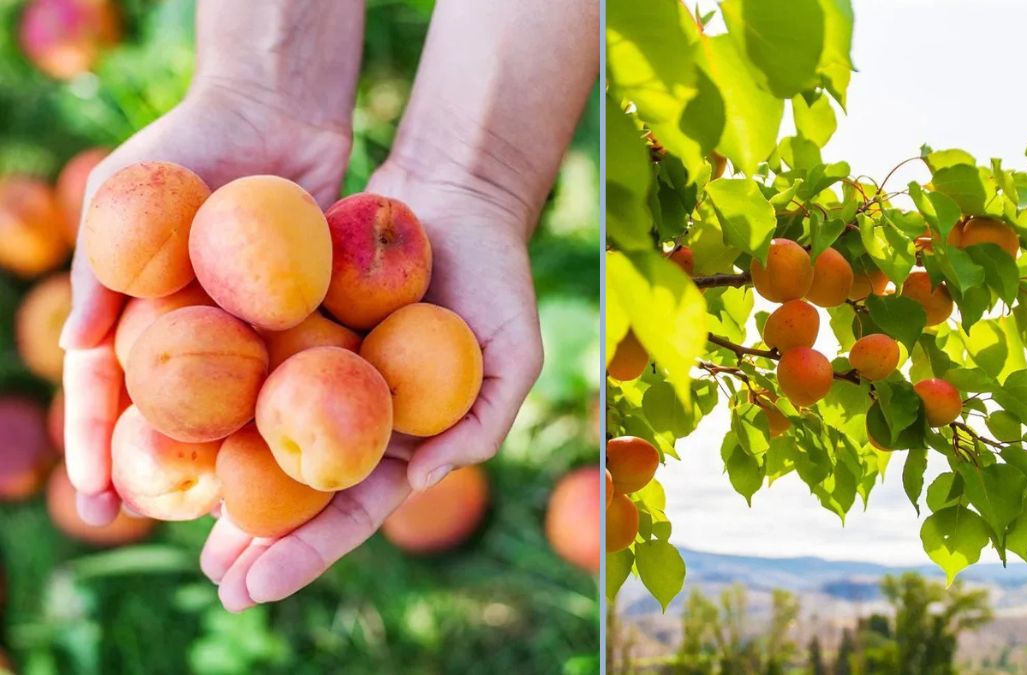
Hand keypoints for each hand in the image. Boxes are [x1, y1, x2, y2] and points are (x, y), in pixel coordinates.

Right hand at [60, 82, 351, 524]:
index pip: (112, 401)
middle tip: (179, 535)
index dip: (101, 453)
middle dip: (176, 484)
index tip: (99, 505)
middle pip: (181, 425)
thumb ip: (104, 271)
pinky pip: (306, 381)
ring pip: (247, 416)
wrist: (275, 110)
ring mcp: (257, 336)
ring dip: (245, 468)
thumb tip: (77, 343)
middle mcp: (199, 340)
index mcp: (141, 324)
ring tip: (248, 521)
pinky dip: (304, 420)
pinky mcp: (312, 324)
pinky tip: (311, 461)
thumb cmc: (187, 149)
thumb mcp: (130, 203)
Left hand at [204, 167, 544, 611]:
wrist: (455, 193)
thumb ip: (484, 420)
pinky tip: (163, 429)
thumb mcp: (515, 351)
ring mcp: (314, 373)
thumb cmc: (497, 276)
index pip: (354, 509)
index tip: (257, 589)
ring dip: (217, 485)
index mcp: (403, 439)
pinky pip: (241, 367)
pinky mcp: (284, 325)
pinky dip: (207, 401)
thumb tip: (422, 480)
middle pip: (295, 492)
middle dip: (253, 542)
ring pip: (256, 437)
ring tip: (168, 524)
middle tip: (207, 579)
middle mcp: (352, 416)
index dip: (308, 553)